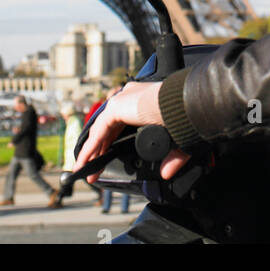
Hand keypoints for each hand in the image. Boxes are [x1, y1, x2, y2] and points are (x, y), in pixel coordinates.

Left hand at [73, 81, 190, 180]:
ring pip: (101, 130)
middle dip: (100, 150)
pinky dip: (91, 148)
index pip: (121, 122)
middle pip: (108, 128)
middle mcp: (130, 97)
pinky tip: (85, 163)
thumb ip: (171, 157)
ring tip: (86, 170)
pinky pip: (99, 131)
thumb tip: (166, 173)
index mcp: (143, 99)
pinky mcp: (116, 107)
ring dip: (91, 151)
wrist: (182, 107)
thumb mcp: (176, 140)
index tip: (108, 159)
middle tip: (95, 170)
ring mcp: (122, 100)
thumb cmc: (184, 118)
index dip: (113, 142)